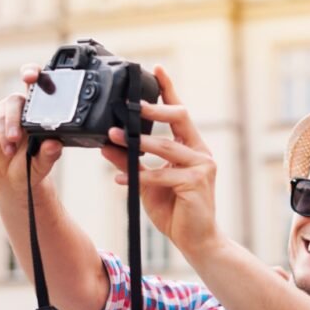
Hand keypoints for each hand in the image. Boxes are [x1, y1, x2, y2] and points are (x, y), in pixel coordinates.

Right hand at [0, 64, 62, 193]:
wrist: (13, 179)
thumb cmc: (32, 166)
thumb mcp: (43, 164)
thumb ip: (49, 154)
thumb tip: (54, 144)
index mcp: (48, 113)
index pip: (50, 89)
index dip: (49, 77)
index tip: (49, 77)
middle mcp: (30, 107)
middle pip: (29, 81)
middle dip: (29, 74)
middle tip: (29, 79)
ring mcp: (12, 110)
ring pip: (12, 105)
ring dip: (13, 123)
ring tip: (14, 143)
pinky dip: (3, 133)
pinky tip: (8, 148)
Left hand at [100, 66, 219, 258]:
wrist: (197, 241)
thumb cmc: (177, 211)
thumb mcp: (148, 183)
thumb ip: (131, 163)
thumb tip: (107, 145)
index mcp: (192, 148)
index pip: (180, 113)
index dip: (169, 90)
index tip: (156, 68)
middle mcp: (200, 153)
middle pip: (180, 118)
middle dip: (155, 109)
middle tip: (131, 105)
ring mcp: (202, 167)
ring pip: (166, 147)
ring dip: (137, 143)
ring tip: (114, 138)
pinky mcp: (196, 184)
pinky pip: (161, 175)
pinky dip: (138, 176)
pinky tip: (118, 179)